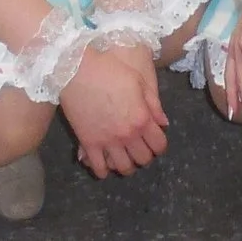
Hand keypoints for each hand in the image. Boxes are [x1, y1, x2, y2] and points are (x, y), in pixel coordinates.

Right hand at [60, 46, 167, 177]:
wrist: (77, 70)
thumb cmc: (110, 70)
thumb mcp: (138, 80)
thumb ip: (153, 103)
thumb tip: (164, 123)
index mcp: (142, 119)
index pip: (159, 145)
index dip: (159, 145)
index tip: (154, 142)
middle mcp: (128, 134)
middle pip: (143, 159)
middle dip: (144, 156)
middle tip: (138, 149)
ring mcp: (108, 142)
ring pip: (123, 168)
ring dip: (127, 166)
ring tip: (123, 159)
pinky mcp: (89, 144)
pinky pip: (99, 168)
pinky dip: (103, 171)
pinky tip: (104, 165)